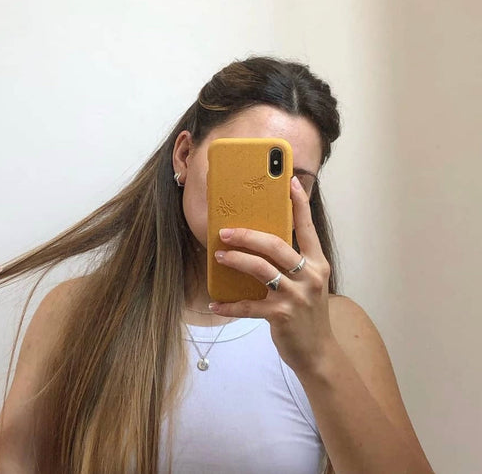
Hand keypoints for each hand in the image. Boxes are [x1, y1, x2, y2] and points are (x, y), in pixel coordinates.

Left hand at [209, 176, 334, 374]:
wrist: (319, 352)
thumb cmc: (308, 313)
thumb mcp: (309, 284)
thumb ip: (294, 263)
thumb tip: (263, 242)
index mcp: (317, 263)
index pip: (306, 228)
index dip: (298, 204)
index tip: (287, 182)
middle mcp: (311, 276)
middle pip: (276, 245)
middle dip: (247, 235)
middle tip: (225, 231)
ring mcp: (297, 296)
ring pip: (261, 269)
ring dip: (236, 261)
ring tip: (219, 255)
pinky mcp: (282, 316)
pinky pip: (249, 306)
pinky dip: (229, 306)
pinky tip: (215, 305)